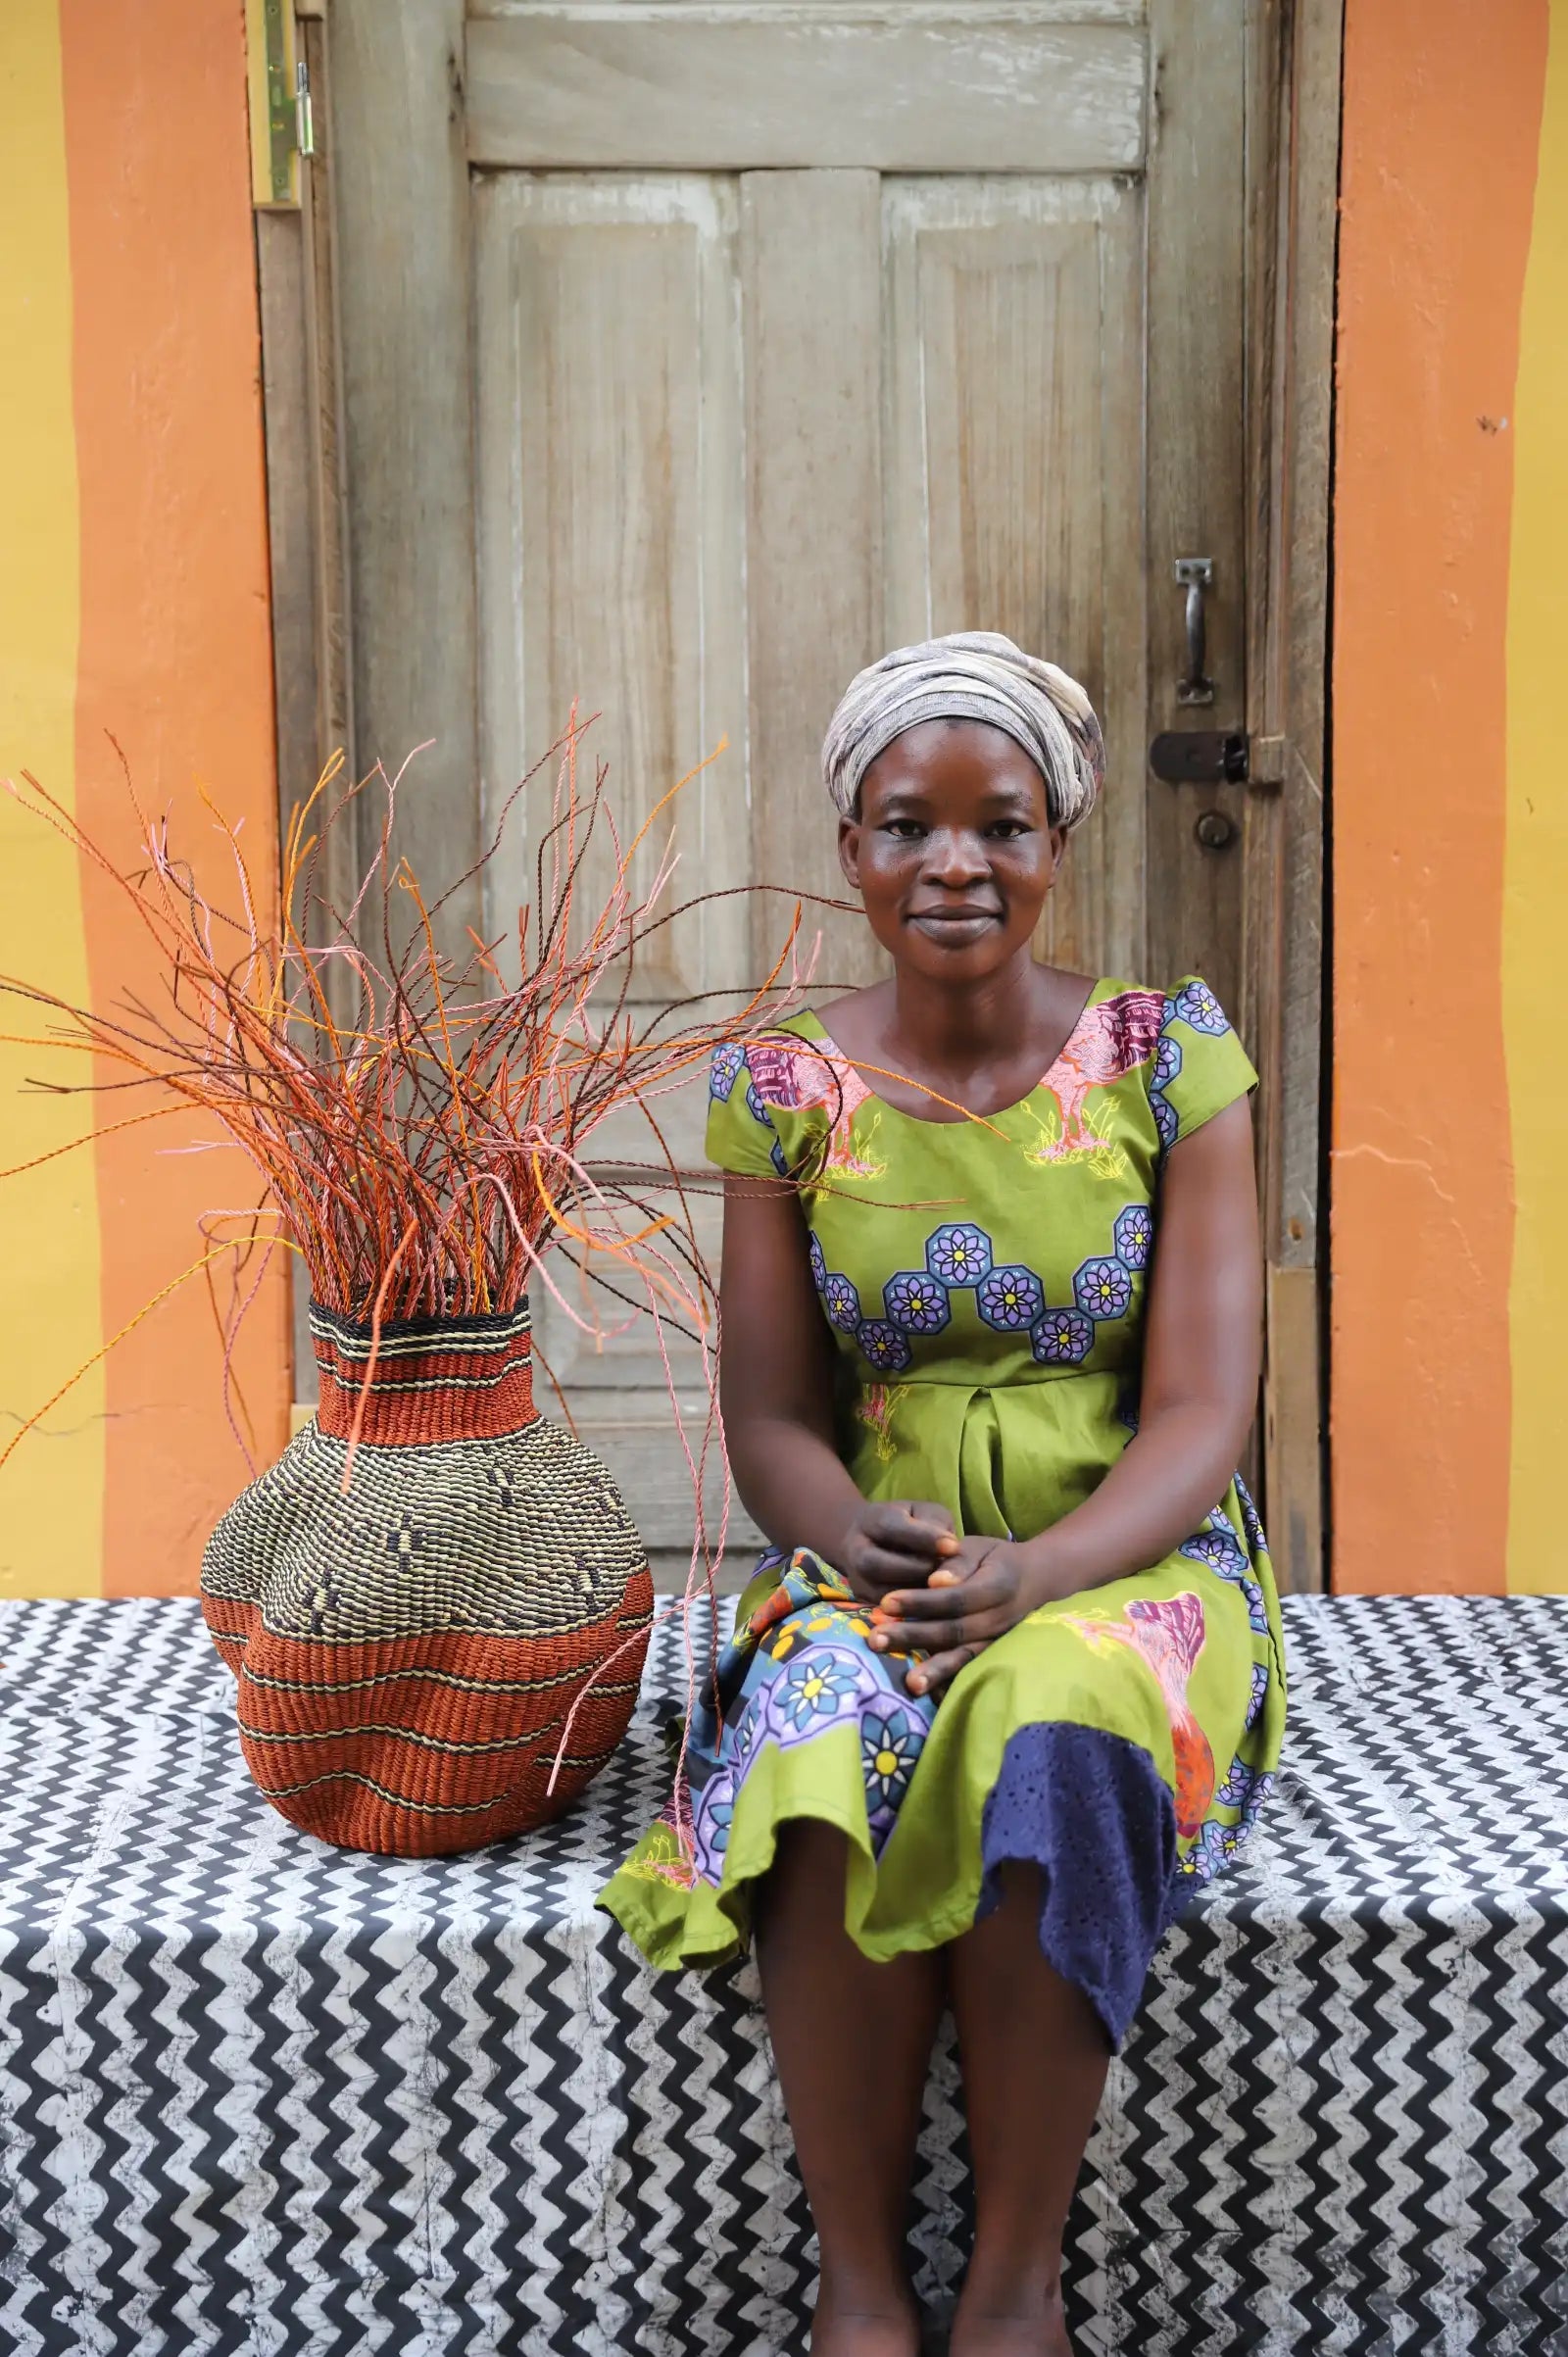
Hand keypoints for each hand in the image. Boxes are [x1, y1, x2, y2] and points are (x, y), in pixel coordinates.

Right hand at [831, 1499, 960, 1604]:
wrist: (879, 1541)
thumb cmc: (912, 1524)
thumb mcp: (925, 1513)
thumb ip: (936, 1526)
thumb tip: (951, 1551)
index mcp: (871, 1520)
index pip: (891, 1527)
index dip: (923, 1537)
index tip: (954, 1546)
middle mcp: (855, 1549)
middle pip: (876, 1564)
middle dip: (914, 1570)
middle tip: (945, 1573)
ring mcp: (857, 1578)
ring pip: (881, 1592)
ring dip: (916, 1594)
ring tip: (944, 1589)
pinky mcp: (865, 1601)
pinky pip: (888, 1611)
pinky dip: (914, 1609)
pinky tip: (936, 1604)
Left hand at [868, 1537, 1040, 1697]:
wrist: (1036, 1581)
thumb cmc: (995, 1559)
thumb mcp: (978, 1548)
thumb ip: (957, 1563)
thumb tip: (935, 1581)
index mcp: (997, 1586)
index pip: (954, 1598)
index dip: (921, 1602)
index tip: (886, 1602)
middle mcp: (1000, 1618)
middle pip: (954, 1631)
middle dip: (913, 1636)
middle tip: (875, 1639)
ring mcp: (998, 1640)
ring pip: (964, 1656)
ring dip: (933, 1670)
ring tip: (907, 1683)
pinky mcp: (993, 1654)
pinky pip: (970, 1670)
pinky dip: (950, 1682)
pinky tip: (928, 1693)